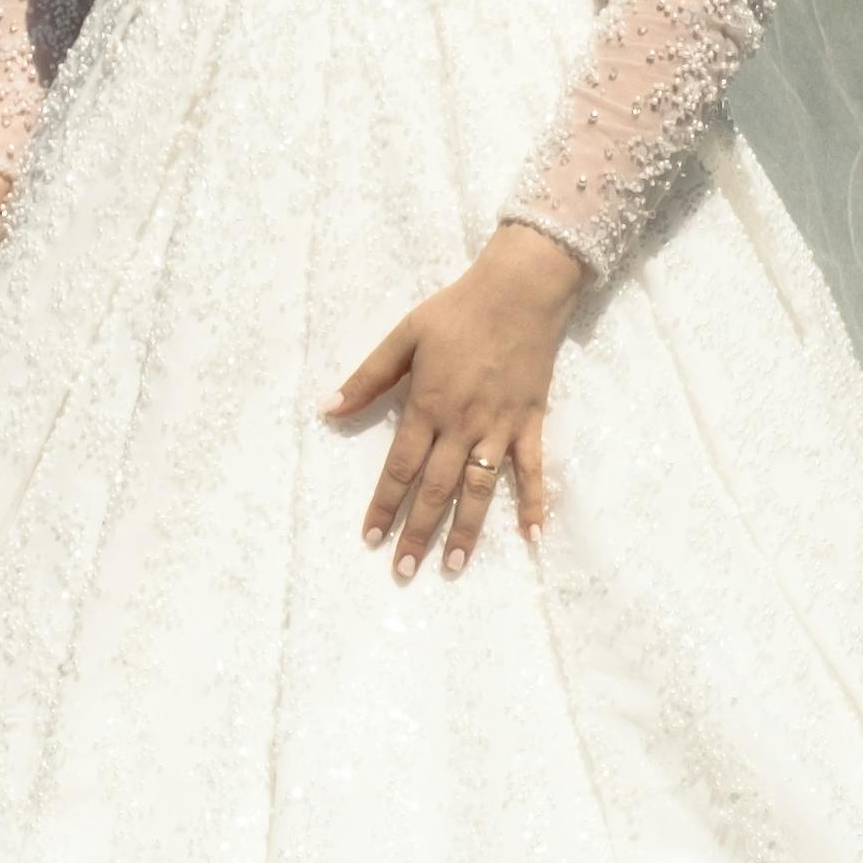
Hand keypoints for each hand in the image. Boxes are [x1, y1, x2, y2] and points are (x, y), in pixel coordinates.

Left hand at [325, 227, 586, 577]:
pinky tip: (533, 537)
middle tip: (404, 570)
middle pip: (435, 489)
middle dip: (417, 531)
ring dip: (467, 530)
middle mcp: (462, 426)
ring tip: (453, 566)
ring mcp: (500, 429)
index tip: (371, 538)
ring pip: (480, 489)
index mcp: (428, 407)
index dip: (384, 505)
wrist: (520, 292)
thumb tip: (328, 408)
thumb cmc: (457, 312)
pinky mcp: (531, 423)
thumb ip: (368, 377)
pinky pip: (532, 471)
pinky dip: (533, 503)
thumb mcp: (404, 336)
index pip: (400, 468)